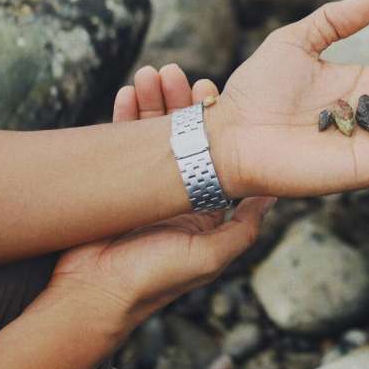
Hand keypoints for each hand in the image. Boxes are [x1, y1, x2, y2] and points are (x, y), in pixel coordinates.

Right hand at [43, 65, 275, 327]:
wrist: (94, 295)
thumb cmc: (156, 279)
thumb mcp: (210, 257)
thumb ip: (242, 227)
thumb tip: (274, 197)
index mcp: (205, 204)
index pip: (214, 150)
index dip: (211, 119)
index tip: (208, 90)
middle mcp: (178, 189)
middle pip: (182, 134)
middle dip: (178, 101)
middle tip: (174, 73)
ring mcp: (145, 184)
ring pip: (151, 131)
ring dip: (151, 100)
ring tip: (149, 75)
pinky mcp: (114, 181)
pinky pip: (119, 140)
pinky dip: (122, 115)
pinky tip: (127, 91)